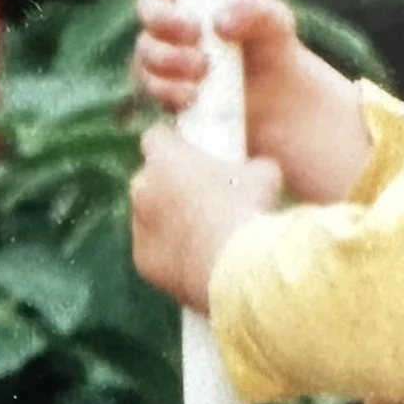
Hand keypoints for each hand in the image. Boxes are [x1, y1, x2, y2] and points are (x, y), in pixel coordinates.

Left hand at [130, 122, 282, 313]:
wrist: (237, 266)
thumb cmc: (249, 210)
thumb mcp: (264, 173)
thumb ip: (249, 164)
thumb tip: (256, 170)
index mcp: (164, 157)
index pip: (156, 137)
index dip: (174, 144)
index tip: (190, 152)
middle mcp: (141, 188)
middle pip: (150, 179)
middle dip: (170, 184)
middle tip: (202, 194)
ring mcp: (139, 227)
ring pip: (149, 218)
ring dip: (168, 220)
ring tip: (205, 233)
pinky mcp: (143, 261)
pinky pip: (155, 252)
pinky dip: (171, 254)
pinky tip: (199, 259)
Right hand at [132, 0, 373, 203]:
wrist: (276, 96)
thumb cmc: (271, 44)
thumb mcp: (276, 22)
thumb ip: (256, 11)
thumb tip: (219, 20)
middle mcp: (170, 16)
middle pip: (147, 8)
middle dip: (165, 19)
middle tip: (196, 32)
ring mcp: (162, 52)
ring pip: (145, 50)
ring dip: (169, 59)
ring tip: (205, 68)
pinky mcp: (163, 87)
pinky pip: (151, 87)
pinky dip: (169, 90)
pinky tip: (192, 95)